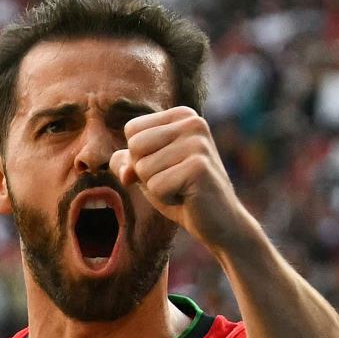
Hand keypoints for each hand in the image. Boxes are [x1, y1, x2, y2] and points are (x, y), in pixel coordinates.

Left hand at [109, 107, 251, 251]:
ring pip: (143, 167)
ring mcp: (199, 143)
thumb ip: (126, 161)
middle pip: (135, 146)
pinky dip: (165, 198)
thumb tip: (120, 165)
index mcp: (182, 116)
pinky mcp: (199, 167)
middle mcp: (194, 122)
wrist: (218, 221)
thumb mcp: (148, 173)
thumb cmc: (180, 193)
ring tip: (181, 187)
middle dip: (145, 172)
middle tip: (173, 179)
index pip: (132, 130)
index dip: (138, 156)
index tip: (164, 166)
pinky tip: (187, 196)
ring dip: (156, 186)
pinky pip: (155, 186)